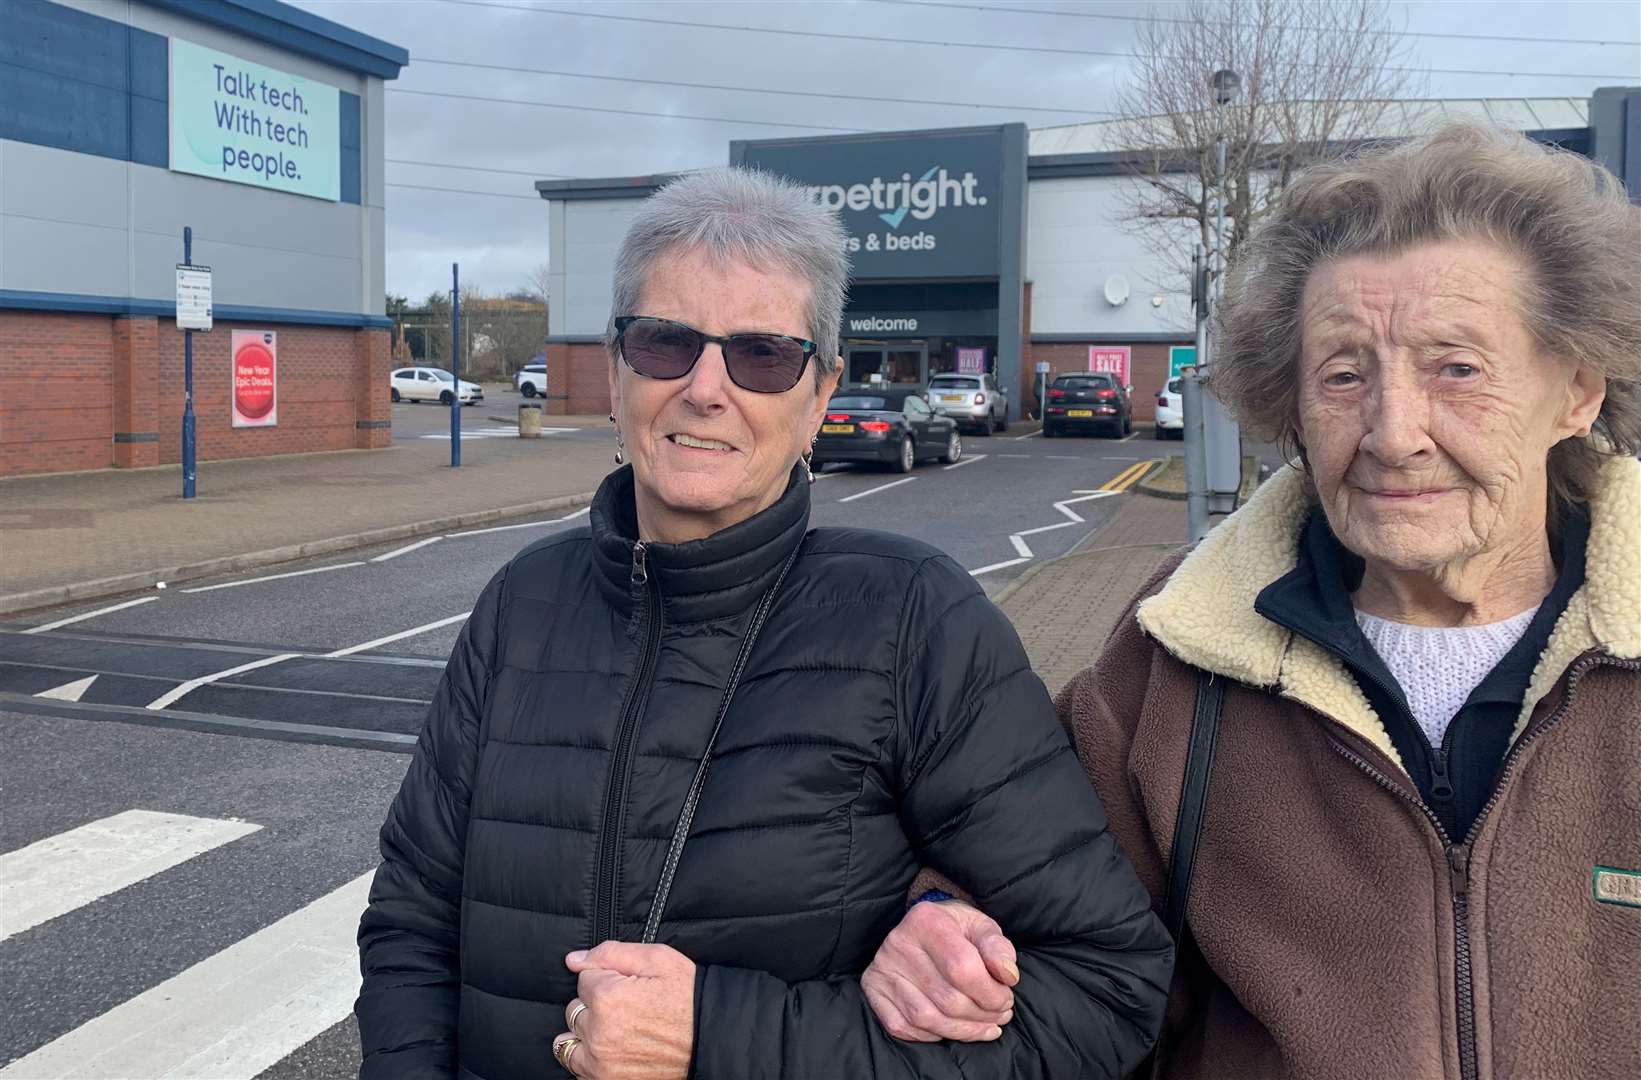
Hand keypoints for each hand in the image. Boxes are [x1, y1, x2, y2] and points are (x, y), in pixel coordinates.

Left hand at [559, 942, 694, 1078]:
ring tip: (614, 1030)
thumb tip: (573, 960)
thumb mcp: (659, 960)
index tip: (628, 985)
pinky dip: (588, 1059)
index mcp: (608, 998)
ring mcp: (601, 1063)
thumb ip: (611, 953)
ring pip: (569, 1042)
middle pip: (574, 1009)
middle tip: (626, 1007)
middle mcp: (598, 1033)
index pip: (584, 978)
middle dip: (593, 1005)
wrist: (712, 1039)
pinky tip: (610, 1050)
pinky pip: (578, 1069)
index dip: (606, 978)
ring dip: (584, 1034)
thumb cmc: (689, 998)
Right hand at [862, 898, 1019, 1042]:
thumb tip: (1008, 975)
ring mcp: (882, 968)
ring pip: (926, 1018)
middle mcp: (898, 942)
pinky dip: (933, 1034)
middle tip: (1000, 1014)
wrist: (923, 929)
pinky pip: (903, 1027)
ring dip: (963, 1030)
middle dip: (982, 1015)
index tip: (1006, 998)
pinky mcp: (873, 989)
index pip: (962, 968)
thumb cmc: (958, 931)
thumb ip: (998, 948)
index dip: (991, 993)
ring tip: (986, 1026)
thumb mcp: (982, 928)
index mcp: (926, 920)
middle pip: (947, 999)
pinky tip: (954, 1028)